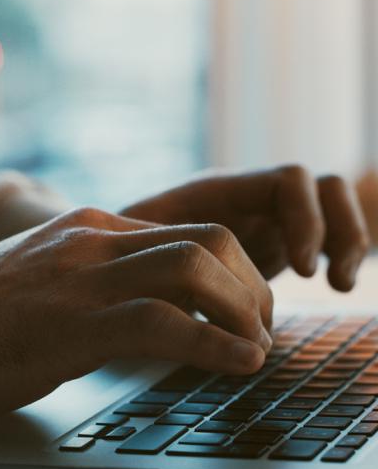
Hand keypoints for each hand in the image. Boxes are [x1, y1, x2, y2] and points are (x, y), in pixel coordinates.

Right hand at [0, 208, 272, 424]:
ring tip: (256, 348)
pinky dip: (214, 345)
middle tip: (261, 327)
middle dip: (251, 285)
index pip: (189, 230)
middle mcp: (91, 241)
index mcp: (89, 227)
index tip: (246, 307)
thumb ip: (94, 272)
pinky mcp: (72, 326)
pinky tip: (238, 364)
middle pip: (208, 239)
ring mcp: (81, 279)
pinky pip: (164, 323)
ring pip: (195, 270)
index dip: (234, 269)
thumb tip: (146, 295)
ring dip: (244, 311)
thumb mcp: (46, 275)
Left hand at [121, 165, 369, 290]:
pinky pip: (323, 235)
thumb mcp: (136, 247)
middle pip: (320, 188)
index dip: (305, 220)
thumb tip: (179, 266)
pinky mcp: (272, 242)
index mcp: (220, 190)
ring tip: (341, 285)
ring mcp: (264, 218)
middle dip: (338, 230)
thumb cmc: (121, 248)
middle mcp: (248, 197)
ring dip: (347, 241)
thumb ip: (158, 248)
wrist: (123, 254)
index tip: (302, 271)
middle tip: (334, 285)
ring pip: (329, 207)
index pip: (287, 182)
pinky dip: (337, 254)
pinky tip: (333, 286)